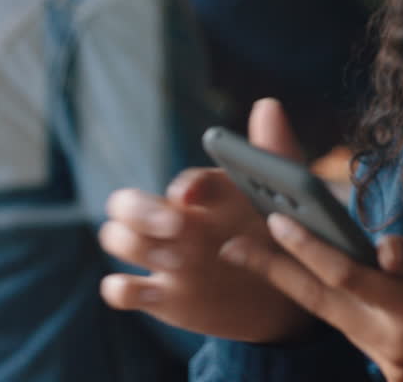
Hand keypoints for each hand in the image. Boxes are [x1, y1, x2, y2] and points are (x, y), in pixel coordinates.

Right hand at [98, 99, 315, 341]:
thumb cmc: (279, 237)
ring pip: (117, 238)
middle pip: (125, 203)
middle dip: (140, 210)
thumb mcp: (284, 200)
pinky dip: (122, 288)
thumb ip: (275, 155)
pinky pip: (119, 290)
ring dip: (136, 245)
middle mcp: (174, 223)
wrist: (285, 298)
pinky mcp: (159, 296)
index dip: (185, 186)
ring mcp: (162, 259)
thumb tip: (268, 104)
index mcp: (204, 197)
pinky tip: (151, 290)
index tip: (192, 194)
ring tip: (178, 260)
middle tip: (176, 225)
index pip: (184, 183)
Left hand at [222, 217, 402, 381]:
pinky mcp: (399, 378)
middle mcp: (397, 344)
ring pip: (336, 321)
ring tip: (268, 257)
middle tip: (233, 247)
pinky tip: (323, 283)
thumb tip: (377, 249)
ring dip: (303, 289)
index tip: (275, 221)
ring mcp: (396, 366)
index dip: (306, 247)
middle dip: (275, 273)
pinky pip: (359, 338)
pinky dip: (341, 310)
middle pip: (323, 303)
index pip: (345, 275)